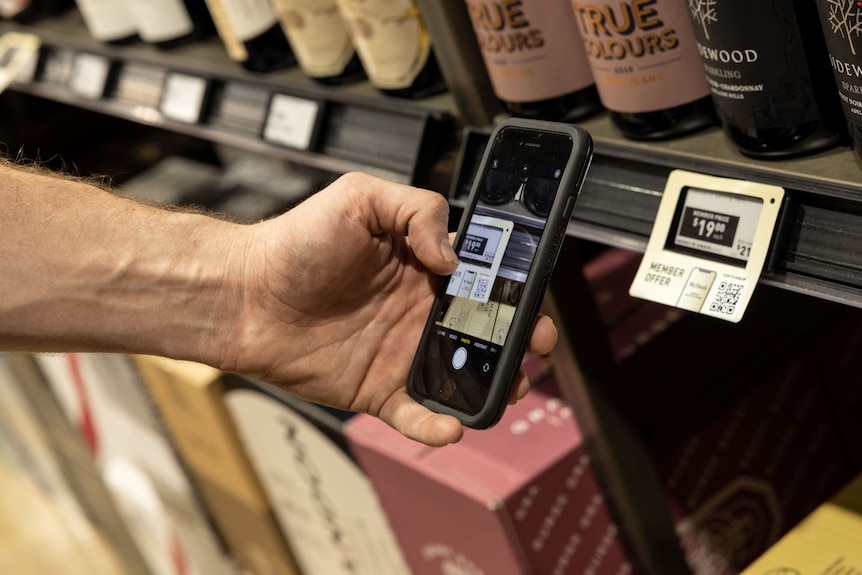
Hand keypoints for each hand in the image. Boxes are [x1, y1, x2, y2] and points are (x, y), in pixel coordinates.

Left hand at [217, 173, 557, 445]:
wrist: (242, 293)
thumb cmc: (293, 241)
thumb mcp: (361, 197)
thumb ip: (418, 211)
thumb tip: (454, 256)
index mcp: (423, 265)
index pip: (483, 279)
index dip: (513, 289)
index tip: (531, 297)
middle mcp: (419, 310)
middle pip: (484, 331)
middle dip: (518, 341)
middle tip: (536, 345)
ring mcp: (400, 352)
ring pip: (460, 376)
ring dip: (490, 385)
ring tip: (505, 388)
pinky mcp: (377, 388)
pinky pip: (416, 413)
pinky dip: (437, 425)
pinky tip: (450, 426)